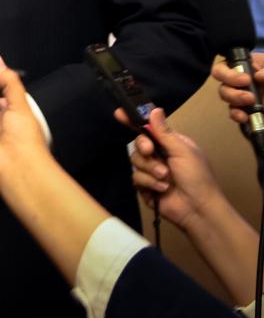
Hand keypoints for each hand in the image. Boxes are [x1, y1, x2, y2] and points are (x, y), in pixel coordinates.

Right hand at [128, 107, 222, 230]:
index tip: (119, 113)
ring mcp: (151, 170)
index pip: (149, 129)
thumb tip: (155, 109)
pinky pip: (136, 177)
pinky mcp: (144, 185)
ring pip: (135, 160)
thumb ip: (164, 132)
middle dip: (143, 147)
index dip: (133, 121)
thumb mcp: (183, 151)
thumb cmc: (198, 177)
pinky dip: (149, 182)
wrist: (197, 209)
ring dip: (150, 168)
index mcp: (170, 144)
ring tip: (165, 177)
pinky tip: (162, 188)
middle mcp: (159, 155)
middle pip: (138, 143)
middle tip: (150, 151)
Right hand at [212, 54, 263, 124]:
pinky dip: (237, 115)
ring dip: (235, 100)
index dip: (229, 73)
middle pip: (223, 83)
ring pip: (226, 97)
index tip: (247, 79)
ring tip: (250, 103)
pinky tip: (244, 117)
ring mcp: (243, 95)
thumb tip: (258, 76)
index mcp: (248, 66)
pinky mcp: (247, 111)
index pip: (225, 67)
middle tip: (250, 97)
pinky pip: (235, 113)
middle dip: (233, 89)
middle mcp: (242, 80)